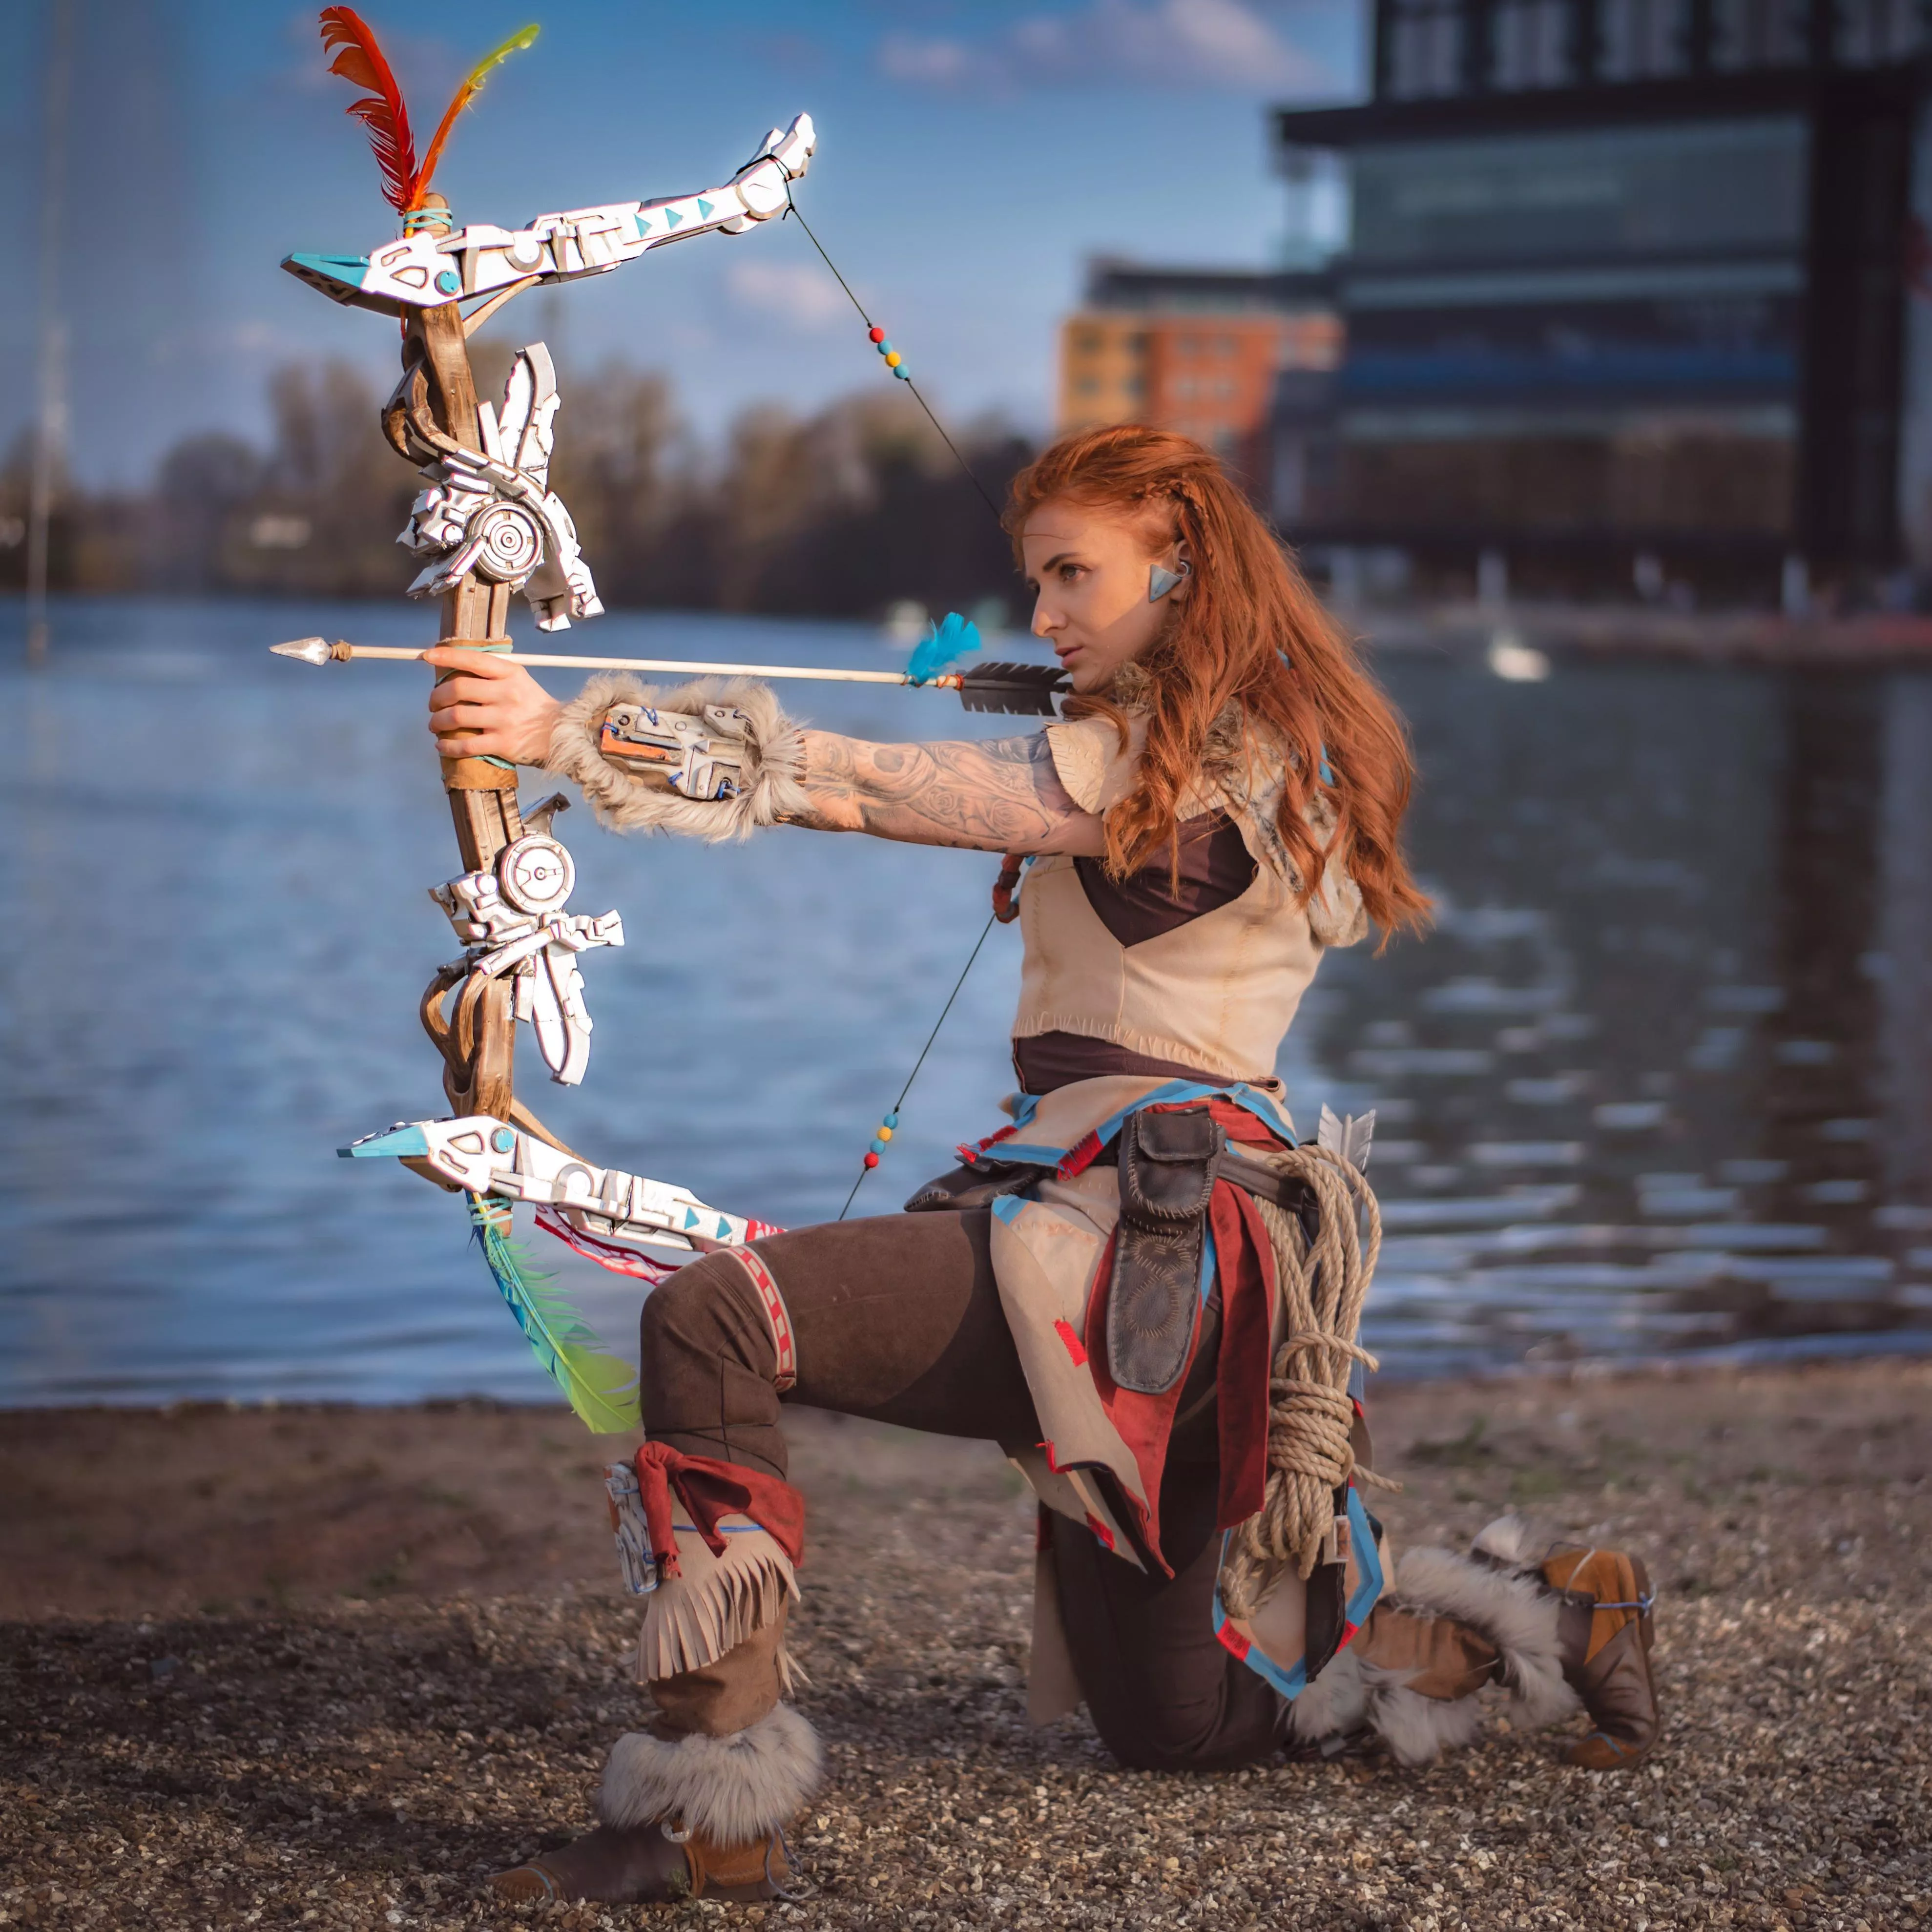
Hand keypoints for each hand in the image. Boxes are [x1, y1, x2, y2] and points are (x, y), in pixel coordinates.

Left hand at [423, 648, 562, 764]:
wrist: (561, 734)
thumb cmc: (532, 706)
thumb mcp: (519, 680)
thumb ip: (492, 674)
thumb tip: (453, 671)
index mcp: (510, 674)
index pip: (473, 659)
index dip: (447, 657)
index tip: (427, 656)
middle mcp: (507, 694)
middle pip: (458, 688)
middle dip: (436, 697)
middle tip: (433, 704)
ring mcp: (504, 719)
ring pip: (457, 717)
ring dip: (437, 722)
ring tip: (434, 725)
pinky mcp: (503, 743)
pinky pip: (466, 745)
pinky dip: (448, 746)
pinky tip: (442, 746)